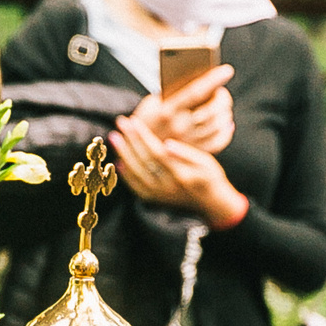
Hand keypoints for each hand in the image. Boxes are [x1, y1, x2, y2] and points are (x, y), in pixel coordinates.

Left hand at [109, 118, 247, 229]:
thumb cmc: (211, 178)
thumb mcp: (207, 162)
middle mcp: (168, 186)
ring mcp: (160, 194)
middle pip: (143, 160)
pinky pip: (136, 187)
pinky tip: (118, 161)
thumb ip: (186, 153)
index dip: (142, 136)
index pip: (156, 151)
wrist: (212, 204)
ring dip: (123, 155)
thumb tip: (167, 143)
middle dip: (129, 141)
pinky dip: (125, 175)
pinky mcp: (155, 200)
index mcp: (181, 173)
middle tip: (120, 123)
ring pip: (136, 173)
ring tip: (114, 138)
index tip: (132, 121)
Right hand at [127, 65, 236, 154]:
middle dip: (222, 98)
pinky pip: (219, 141)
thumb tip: (204, 82)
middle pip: (211, 111)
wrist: (136, 150)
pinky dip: (226, 131)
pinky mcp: (195, 154)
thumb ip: (175, 93)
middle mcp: (179, 129)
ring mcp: (188, 143)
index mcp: (166, 112)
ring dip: (225, 113)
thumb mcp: (154, 102)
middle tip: (222, 92)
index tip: (227, 70)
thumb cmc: (148, 118)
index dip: (213, 80)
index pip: (195, 92)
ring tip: (224, 106)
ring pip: (218, 126)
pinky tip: (226, 123)